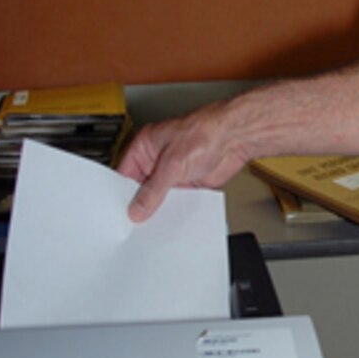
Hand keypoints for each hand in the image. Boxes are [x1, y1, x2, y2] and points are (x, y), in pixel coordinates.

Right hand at [119, 102, 248, 221]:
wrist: (236, 137)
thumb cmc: (205, 132)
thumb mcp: (171, 164)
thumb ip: (153, 190)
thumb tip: (137, 208)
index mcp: (145, 147)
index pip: (125, 174)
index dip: (123, 194)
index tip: (122, 213)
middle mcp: (157, 160)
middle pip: (142, 188)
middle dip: (142, 204)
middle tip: (137, 222)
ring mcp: (174, 172)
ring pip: (160, 197)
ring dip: (160, 209)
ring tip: (155, 224)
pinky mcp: (189, 183)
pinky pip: (178, 201)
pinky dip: (177, 210)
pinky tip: (174, 220)